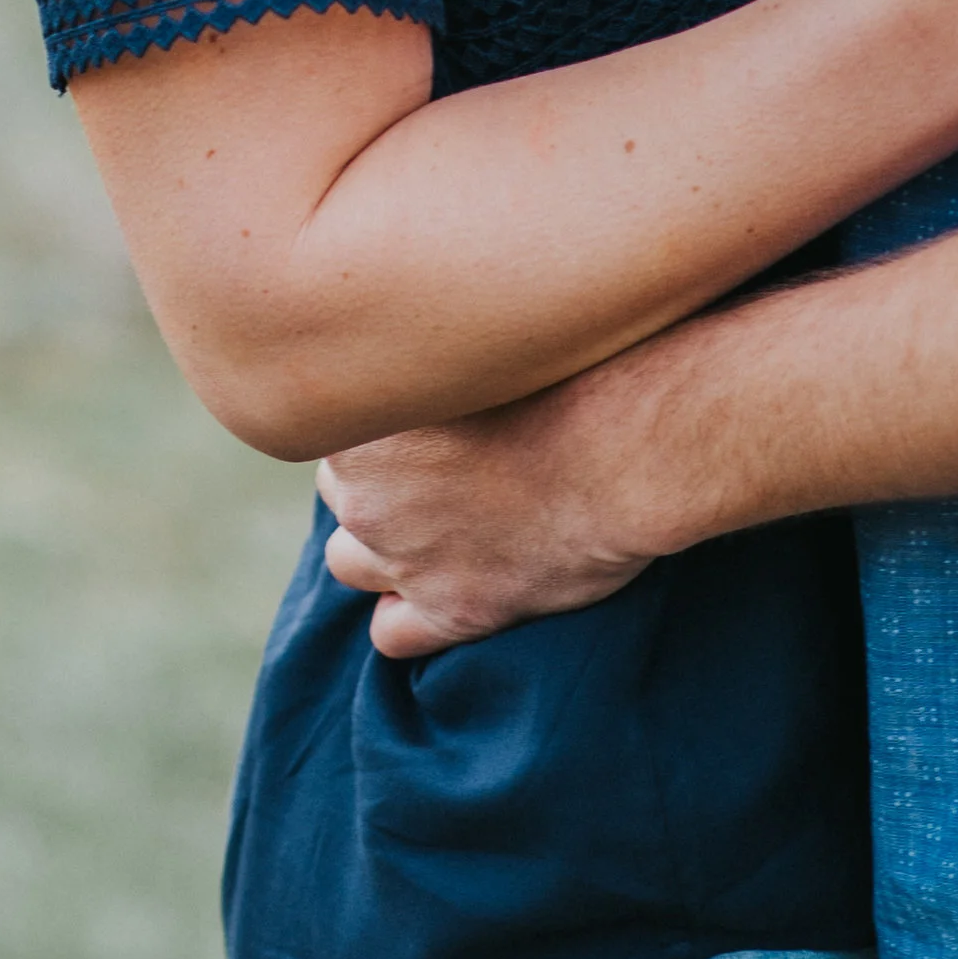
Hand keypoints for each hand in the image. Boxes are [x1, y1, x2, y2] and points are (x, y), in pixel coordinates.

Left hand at [319, 334, 682, 657]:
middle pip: (340, 492)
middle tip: (434, 471)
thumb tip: (422, 325)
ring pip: (349, 563)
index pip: (335, 424)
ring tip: (434, 531)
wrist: (622, 449)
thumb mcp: (481, 341)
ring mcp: (405, 557)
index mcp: (364, 419)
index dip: (380, 426)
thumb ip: (433, 352)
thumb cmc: (568, 373)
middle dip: (376, 486)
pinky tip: (443, 593)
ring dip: (381, 551)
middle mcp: (367, 493)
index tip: (421, 421)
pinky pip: (392, 634)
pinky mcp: (452, 611)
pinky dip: (408, 618)